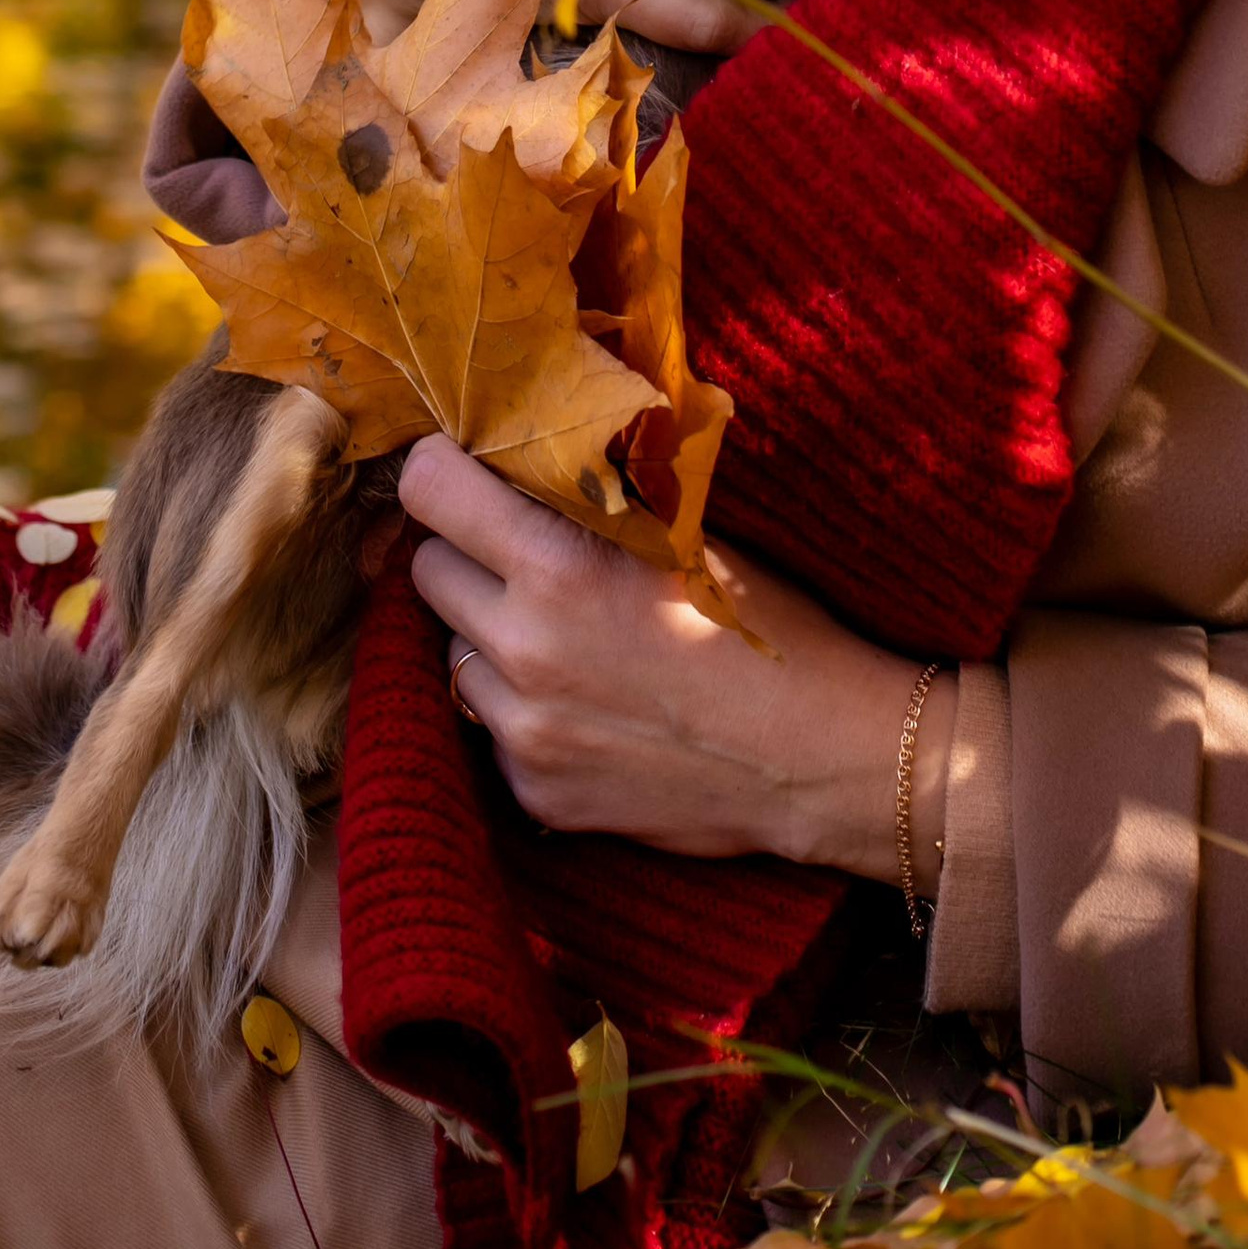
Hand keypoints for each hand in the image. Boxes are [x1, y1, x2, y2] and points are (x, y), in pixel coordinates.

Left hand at [401, 437, 950, 881]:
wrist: (822, 756)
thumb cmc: (769, 623)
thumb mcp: (682, 530)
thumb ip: (590, 496)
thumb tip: (520, 455)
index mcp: (558, 567)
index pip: (430, 491)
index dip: (440, 470)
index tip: (459, 468)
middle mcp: (523, 650)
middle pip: (425, 571)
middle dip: (463, 551)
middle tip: (518, 550)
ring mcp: (523, 733)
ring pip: (451, 655)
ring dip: (487, 635)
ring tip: (561, 632)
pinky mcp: (536, 793)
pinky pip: (490, 730)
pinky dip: (522, 708)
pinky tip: (590, 701)